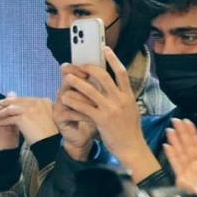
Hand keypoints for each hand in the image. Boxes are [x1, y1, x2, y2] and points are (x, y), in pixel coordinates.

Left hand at [0, 95, 57, 144]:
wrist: (49, 144)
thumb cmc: (48, 134)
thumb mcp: (46, 118)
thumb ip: (38, 110)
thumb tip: (27, 108)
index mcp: (44, 101)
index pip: (26, 99)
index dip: (15, 101)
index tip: (8, 103)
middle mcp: (38, 102)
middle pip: (17, 101)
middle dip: (6, 103)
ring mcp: (30, 109)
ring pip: (11, 108)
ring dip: (2, 112)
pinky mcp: (23, 118)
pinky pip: (9, 118)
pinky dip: (2, 120)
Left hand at [59, 48, 157, 178]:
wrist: (132, 147)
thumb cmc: (129, 131)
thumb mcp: (131, 111)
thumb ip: (123, 98)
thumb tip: (117, 88)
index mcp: (128, 95)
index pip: (121, 72)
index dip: (113, 59)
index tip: (105, 49)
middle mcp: (120, 99)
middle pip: (103, 76)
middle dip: (87, 68)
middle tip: (76, 65)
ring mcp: (111, 109)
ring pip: (91, 90)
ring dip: (77, 82)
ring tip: (66, 77)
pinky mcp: (101, 119)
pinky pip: (84, 107)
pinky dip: (73, 101)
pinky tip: (65, 98)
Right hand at [163, 117, 196, 195]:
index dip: (192, 133)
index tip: (187, 122)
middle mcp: (194, 167)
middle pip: (186, 146)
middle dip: (181, 133)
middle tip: (175, 120)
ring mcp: (187, 172)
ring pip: (179, 153)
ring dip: (174, 141)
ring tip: (170, 129)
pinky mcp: (182, 180)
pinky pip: (175, 165)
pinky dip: (171, 155)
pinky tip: (167, 145)